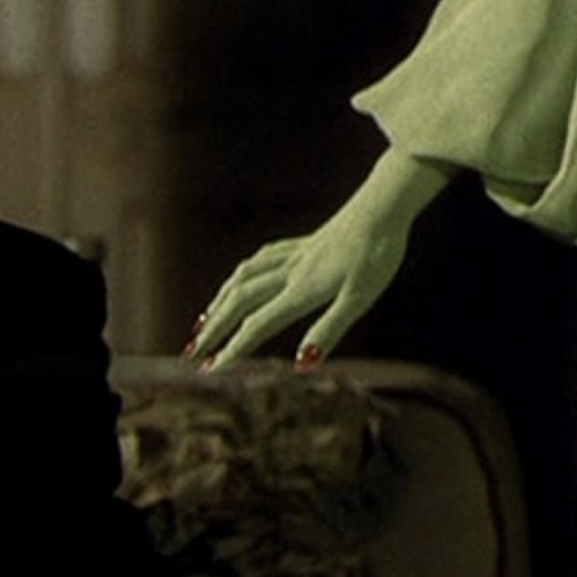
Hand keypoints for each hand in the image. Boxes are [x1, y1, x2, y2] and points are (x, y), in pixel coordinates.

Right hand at [187, 149, 455, 369]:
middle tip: (191, 352)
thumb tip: (302, 364)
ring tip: (203, 321)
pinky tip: (239, 279)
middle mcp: (289, 272)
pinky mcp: (301, 244)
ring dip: (219, 302)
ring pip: (242, 279)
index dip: (233, 349)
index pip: (257, 324)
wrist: (384, 206)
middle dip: (214, 329)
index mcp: (301, 289)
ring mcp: (292, 256)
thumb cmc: (378, 254)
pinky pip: (258, 261)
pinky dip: (239, 276)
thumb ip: (329, 329)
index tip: (211, 370)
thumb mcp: (361, 298)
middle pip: (239, 302)